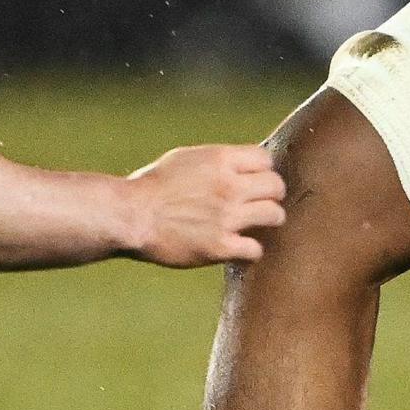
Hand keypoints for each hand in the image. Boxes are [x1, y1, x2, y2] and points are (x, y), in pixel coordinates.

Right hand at [124, 144, 286, 266]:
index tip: (255, 180)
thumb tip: (239, 165)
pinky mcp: (221, 246)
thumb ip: (217, 162)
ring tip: (256, 225)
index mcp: (220, 159)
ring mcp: (228, 217)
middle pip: (276, 186)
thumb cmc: (153, 186)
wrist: (132, 215)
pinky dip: (250, 250)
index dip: (262, 170)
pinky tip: (240, 248)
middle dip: (271, 194)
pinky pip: (255, 249)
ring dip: (268, 220)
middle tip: (261, 203)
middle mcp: (229, 186)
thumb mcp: (186, 159)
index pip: (266, 160)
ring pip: (274, 215)